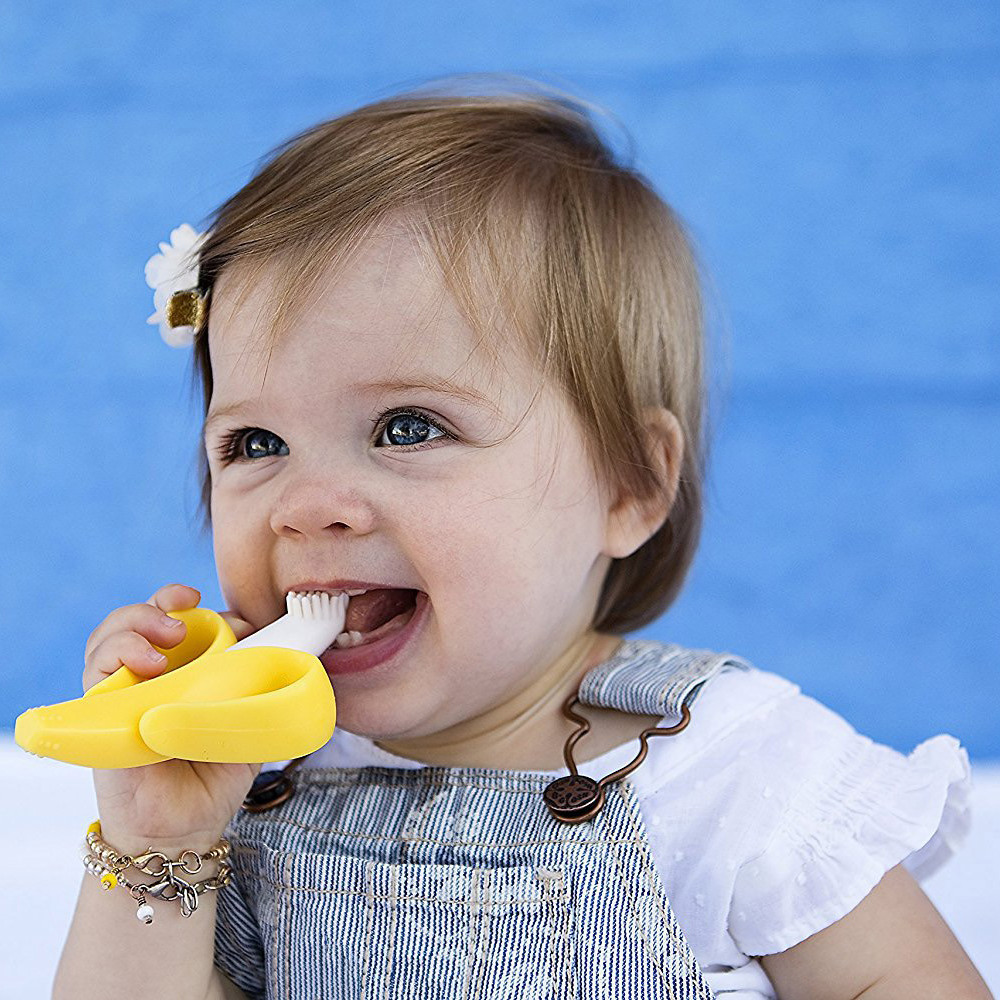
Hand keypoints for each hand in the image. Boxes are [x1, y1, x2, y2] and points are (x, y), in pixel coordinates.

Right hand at [84, 583, 261, 853]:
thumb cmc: (214, 775)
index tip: (223, 609)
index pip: (178, 620)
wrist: (185, 829)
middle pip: (140, 617)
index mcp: (184, 671)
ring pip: (111, 636)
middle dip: (162, 601)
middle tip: (188, 607)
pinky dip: (118, 654)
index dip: (194, 606)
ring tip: (170, 634)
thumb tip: (273, 640)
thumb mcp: (248, 719)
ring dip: (138, 621)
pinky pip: (96, 671)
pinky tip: (150, 662)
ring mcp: (122, 694)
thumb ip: (258, 681)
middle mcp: (148, 677)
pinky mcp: (100, 715)